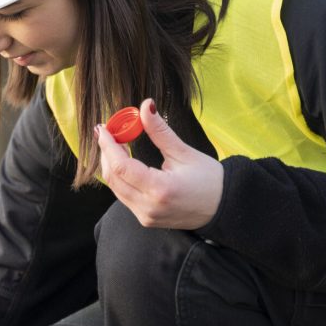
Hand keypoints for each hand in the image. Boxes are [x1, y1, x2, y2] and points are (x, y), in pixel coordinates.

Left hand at [95, 98, 222, 229]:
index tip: (103, 128)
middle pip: (113, 177)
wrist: (222, 208)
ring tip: (113, 144)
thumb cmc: (209, 181)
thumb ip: (160, 131)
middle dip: (106, 153)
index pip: (121, 166)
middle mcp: (148, 207)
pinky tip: (122, 162)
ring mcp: (145, 216)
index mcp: (160, 189)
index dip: (108, 145)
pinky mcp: (146, 219)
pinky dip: (119, 178)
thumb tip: (145, 106)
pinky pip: (123, 196)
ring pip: (115, 188)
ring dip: (110, 165)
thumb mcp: (184, 152)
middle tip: (107, 132)